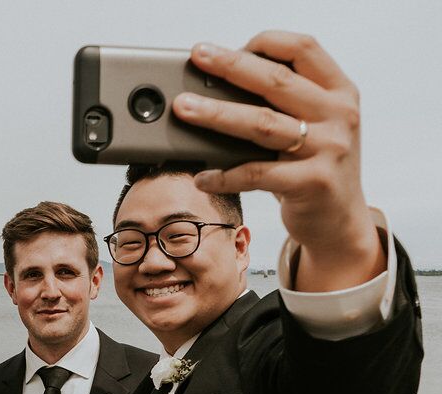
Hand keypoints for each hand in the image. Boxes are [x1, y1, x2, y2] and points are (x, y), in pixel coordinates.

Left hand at [173, 31, 384, 290]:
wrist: (339, 221)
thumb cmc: (313, 167)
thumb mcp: (313, 126)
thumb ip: (284, 103)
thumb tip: (219, 85)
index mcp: (339, 91)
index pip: (303, 49)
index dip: (263, 43)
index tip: (226, 48)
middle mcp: (339, 114)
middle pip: (276, 81)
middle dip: (229, 67)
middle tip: (196, 59)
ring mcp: (329, 148)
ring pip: (262, 124)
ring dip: (217, 114)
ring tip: (184, 109)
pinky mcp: (313, 182)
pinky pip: (257, 174)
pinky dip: (224, 175)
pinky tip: (202, 177)